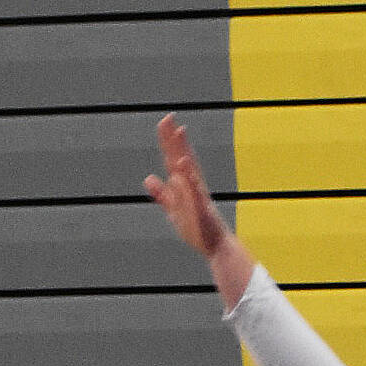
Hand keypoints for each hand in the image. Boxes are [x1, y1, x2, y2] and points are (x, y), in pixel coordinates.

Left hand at [145, 114, 228, 257]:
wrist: (217, 248)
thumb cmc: (198, 230)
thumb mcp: (174, 211)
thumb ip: (162, 195)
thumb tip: (148, 178)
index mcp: (185, 187)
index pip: (174, 160)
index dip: (169, 142)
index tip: (166, 122)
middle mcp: (193, 187)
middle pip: (181, 159)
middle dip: (174, 139)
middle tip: (168, 117)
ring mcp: (198, 196)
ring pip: (188, 170)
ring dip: (183, 151)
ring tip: (178, 132)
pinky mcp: (202, 208)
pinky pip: (194, 191)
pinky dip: (189, 178)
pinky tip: (183, 164)